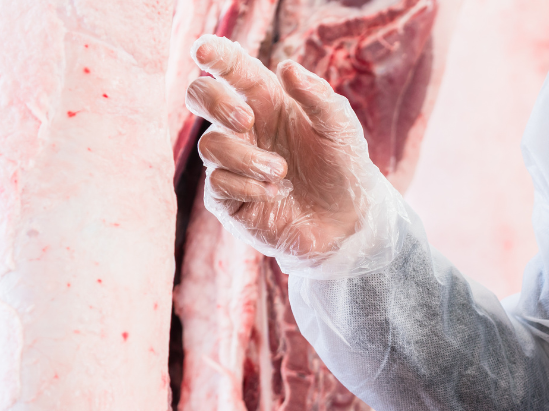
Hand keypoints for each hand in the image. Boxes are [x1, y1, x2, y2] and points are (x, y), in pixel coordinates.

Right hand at [185, 35, 373, 266]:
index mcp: (268, 101)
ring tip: (281, 172)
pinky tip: (273, 194)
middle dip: (214, 102)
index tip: (202, 49)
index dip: (215, 54)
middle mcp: (244, 127)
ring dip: (248, 158)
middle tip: (246, 119)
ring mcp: (233, 163)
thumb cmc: (344, 168)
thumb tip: (286, 67)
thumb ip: (318, 96)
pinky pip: (217, 183)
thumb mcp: (340, 128)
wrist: (348, 222)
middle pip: (200, 95)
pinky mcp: (229, 198)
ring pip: (211, 145)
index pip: (233, 68)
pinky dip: (246, 186)